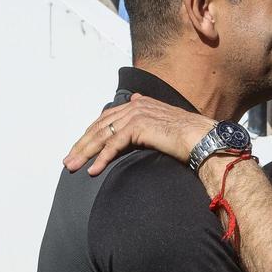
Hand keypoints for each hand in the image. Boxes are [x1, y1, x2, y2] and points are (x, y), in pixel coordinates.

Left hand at [63, 93, 212, 175]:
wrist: (203, 139)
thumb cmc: (190, 136)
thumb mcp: (165, 122)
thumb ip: (149, 115)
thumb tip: (136, 101)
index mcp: (140, 103)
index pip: (107, 119)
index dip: (92, 134)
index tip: (80, 149)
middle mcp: (135, 105)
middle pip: (100, 126)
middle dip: (82, 145)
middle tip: (68, 160)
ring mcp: (136, 114)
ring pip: (102, 135)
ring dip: (85, 153)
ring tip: (73, 166)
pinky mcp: (138, 127)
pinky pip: (114, 145)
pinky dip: (102, 159)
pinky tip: (93, 170)